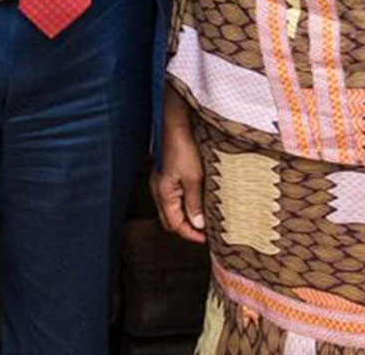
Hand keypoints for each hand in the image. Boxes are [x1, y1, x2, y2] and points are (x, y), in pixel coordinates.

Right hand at [150, 91, 206, 242]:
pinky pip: (171, 198)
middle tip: (205, 231)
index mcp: (164, 194)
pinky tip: (195, 200)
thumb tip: (198, 224)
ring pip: (170, 209)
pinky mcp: (165, 175)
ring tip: (202, 217)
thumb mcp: (194, 178)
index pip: (175, 225)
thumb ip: (194, 203)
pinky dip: (182, 205)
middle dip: (187, 228)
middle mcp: (158, 191)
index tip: (206, 239)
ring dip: (185, 216)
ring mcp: (160, 183)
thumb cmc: (183, 149)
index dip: (191, 234)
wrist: (176, 125)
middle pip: (170, 220)